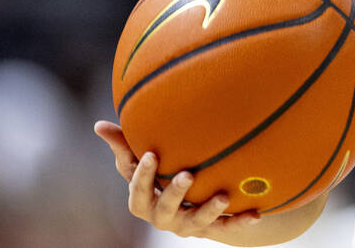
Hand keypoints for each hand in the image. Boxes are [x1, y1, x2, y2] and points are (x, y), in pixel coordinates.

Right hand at [94, 120, 260, 237]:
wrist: (194, 204)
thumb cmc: (162, 175)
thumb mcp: (144, 160)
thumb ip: (125, 145)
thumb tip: (98, 125)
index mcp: (145, 200)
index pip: (137, 190)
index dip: (142, 175)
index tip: (152, 154)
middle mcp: (163, 216)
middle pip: (165, 209)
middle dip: (174, 194)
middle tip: (188, 175)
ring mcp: (187, 225)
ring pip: (196, 223)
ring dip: (209, 210)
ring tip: (224, 196)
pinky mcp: (212, 229)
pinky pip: (226, 228)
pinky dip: (240, 222)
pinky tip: (256, 214)